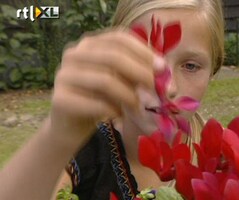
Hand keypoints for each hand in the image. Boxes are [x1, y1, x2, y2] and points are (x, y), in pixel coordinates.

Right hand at [49, 29, 164, 142]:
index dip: (143, 51)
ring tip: (139, 108)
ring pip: (106, 80)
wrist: (71, 125)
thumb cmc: (101, 100)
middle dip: (141, 73)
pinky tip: (119, 117)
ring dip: (129, 96)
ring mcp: (64, 75)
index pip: (119, 38)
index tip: (163, 68)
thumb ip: (139, 77)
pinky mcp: (59, 98)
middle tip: (159, 90)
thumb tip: (168, 83)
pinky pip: (96, 103)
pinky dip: (114, 112)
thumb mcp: (122, 83)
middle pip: (113, 57)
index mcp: (91, 43)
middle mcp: (74, 53)